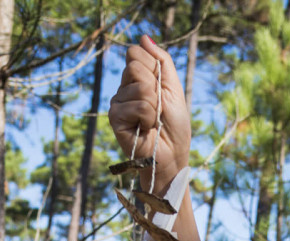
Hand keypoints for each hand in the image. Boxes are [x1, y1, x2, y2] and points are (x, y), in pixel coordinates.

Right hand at [108, 35, 190, 190]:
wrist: (172, 154)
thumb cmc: (174, 125)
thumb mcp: (173, 87)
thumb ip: (161, 60)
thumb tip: (143, 37)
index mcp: (137, 78)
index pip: (136, 53)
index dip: (154, 68)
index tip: (162, 89)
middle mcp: (124, 88)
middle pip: (135, 66)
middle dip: (155, 87)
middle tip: (159, 106)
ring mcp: (118, 102)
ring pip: (138, 86)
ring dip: (154, 105)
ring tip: (153, 120)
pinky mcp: (114, 118)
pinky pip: (135, 105)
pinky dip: (147, 117)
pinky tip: (146, 128)